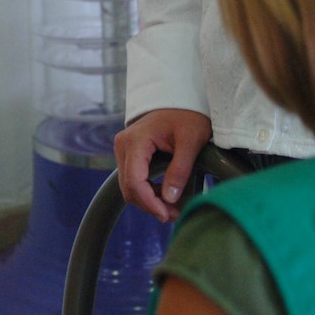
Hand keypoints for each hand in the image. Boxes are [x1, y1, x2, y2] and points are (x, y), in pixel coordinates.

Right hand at [115, 108, 211, 222]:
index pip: (134, 181)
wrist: (182, 98)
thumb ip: (180, 169)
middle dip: (150, 205)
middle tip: (173, 215)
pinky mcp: (129, 153)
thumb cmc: (188, 115)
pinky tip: (164, 197)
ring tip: (172, 209)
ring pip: (129, 186)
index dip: (149, 203)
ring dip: (148, 201)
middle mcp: (123, 145)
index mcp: (136, 141)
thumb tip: (170, 199)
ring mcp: (124, 149)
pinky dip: (147, 192)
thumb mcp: (191, 140)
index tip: (167, 215)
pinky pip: (133, 179)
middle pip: (128, 187)